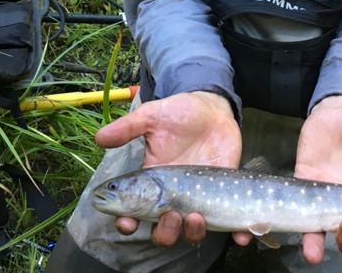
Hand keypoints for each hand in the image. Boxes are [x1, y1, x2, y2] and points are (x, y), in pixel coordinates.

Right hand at [95, 91, 242, 245]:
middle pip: (163, 231)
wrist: (213, 108)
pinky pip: (229, 222)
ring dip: (192, 233)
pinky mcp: (223, 194)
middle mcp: (173, 197)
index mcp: (152, 183)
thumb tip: (99, 137)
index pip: (134, 213)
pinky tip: (242, 234)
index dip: (128, 223)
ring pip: (191, 231)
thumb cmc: (179, 113)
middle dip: (164, 232)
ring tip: (196, 217)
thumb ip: (128, 127)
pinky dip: (237, 233)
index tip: (127, 223)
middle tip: (171, 215)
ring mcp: (199, 198)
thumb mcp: (153, 116)